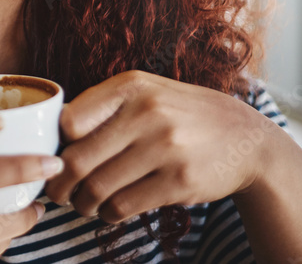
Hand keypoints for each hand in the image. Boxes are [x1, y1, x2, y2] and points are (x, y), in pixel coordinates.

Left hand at [44, 70, 279, 223]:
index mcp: (131, 86)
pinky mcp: (179, 182)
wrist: (247, 139)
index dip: (57, 145)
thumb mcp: (147, 92)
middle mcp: (147, 113)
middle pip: (78, 159)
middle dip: (59, 184)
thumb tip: (53, 133)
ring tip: (82, 204)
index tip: (57, 157)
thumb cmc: (182, 115)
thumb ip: (104, 106)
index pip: (69, 120)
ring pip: (98, 188)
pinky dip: (108, 214)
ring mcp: (165, 148)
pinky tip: (109, 211)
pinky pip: (124, 206)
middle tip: (57, 193)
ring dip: (82, 203)